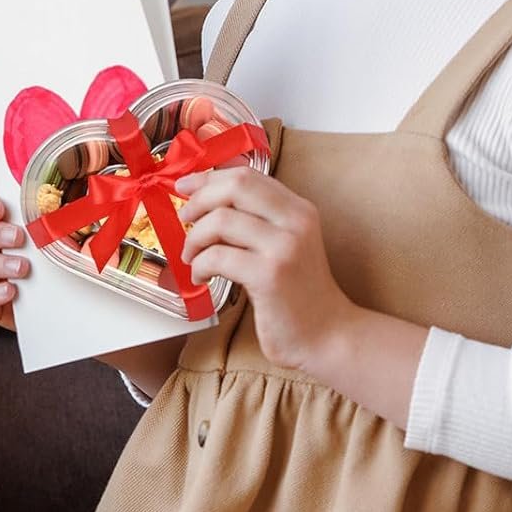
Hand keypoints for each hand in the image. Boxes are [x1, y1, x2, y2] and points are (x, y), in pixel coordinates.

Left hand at [176, 166, 355, 371]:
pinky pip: (218, 256)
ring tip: (192, 256)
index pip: (246, 175)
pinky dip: (200, 264)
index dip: (209, 177)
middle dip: (199, 199)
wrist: (327, 336)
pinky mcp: (270, 275)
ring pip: (221, 220)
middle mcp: (296, 221)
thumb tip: (203, 194)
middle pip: (235, 186)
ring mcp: (284, 247)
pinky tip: (202, 276)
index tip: (185, 188)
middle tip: (184, 219)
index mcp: (298, 209)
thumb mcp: (283, 243)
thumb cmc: (296, 292)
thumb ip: (254, 218)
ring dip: (194, 238)